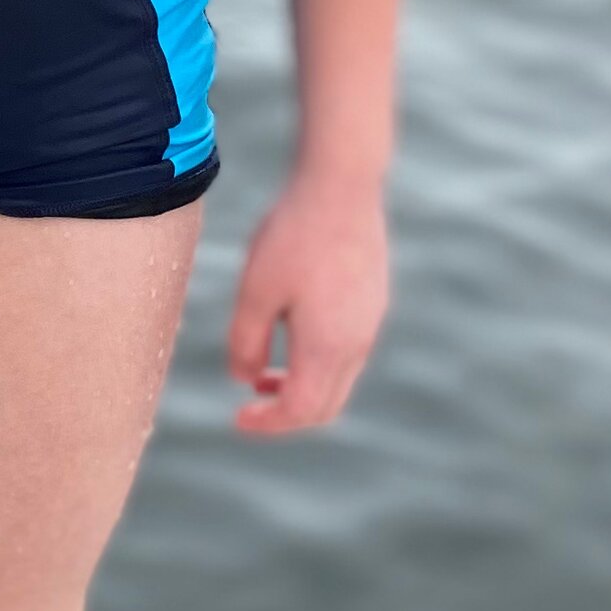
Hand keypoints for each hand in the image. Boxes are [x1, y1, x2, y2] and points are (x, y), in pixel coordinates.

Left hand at [227, 170, 388, 435]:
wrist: (342, 186)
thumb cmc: (293, 236)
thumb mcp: (255, 290)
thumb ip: (246, 341)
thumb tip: (244, 379)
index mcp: (328, 347)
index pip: (301, 410)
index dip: (268, 423)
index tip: (237, 419)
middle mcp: (357, 343)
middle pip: (326, 404)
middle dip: (286, 412)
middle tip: (250, 405)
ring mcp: (370, 322)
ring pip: (339, 379)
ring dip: (302, 386)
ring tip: (262, 370)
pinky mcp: (373, 302)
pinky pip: (348, 353)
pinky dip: (317, 363)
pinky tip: (290, 333)